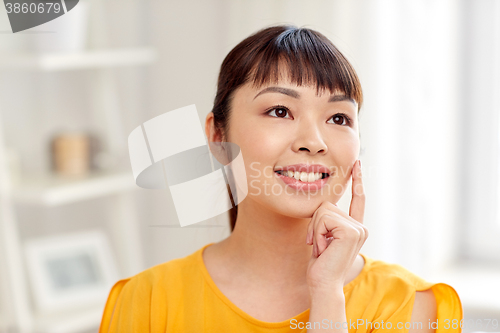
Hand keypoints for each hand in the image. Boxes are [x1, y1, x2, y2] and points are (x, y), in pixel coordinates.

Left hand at [305, 159, 367, 292]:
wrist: (323, 284)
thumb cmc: (320, 265)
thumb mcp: (323, 238)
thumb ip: (327, 222)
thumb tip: (322, 204)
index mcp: (355, 228)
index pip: (358, 199)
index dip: (357, 180)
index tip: (356, 163)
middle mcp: (360, 226)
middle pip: (327, 205)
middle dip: (314, 224)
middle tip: (318, 245)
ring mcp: (358, 228)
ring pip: (323, 211)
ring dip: (315, 230)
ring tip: (321, 248)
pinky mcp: (351, 231)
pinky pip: (323, 218)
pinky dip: (317, 233)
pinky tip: (322, 248)